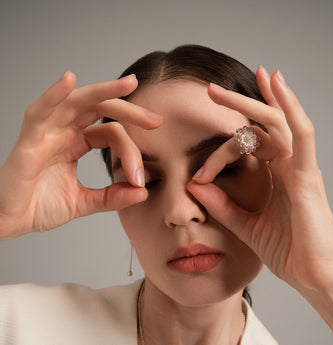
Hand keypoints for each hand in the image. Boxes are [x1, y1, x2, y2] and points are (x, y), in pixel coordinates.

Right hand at [0, 72, 161, 240]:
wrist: (9, 223)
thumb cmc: (39, 207)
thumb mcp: (84, 202)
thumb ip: (112, 197)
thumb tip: (143, 192)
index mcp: (76, 143)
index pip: (111, 133)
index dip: (130, 151)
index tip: (141, 177)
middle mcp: (63, 132)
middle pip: (100, 109)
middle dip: (129, 110)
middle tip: (155, 120)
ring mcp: (46, 133)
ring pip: (76, 101)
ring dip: (103, 90)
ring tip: (129, 84)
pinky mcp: (28, 140)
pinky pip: (40, 111)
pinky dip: (52, 94)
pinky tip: (68, 80)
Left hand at [188, 67, 332, 291]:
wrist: (313, 278)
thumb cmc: (287, 250)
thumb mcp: (244, 224)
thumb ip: (222, 205)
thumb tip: (196, 187)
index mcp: (276, 175)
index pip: (248, 147)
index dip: (220, 153)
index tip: (198, 175)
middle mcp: (289, 166)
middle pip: (264, 125)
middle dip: (241, 104)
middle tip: (212, 89)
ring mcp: (300, 168)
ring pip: (280, 122)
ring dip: (259, 99)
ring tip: (247, 76)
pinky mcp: (307, 177)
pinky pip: (301, 135)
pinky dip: (290, 108)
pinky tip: (277, 83)